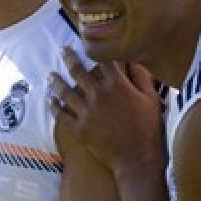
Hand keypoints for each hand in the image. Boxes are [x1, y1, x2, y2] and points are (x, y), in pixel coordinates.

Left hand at [48, 48, 165, 178]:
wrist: (137, 158)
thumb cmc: (148, 128)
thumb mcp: (150, 99)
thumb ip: (141, 77)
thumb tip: (133, 60)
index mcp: (117, 85)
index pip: (102, 61)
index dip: (95, 50)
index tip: (88, 43)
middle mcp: (98, 95)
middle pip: (78, 72)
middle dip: (69, 58)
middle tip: (63, 50)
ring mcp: (86, 112)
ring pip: (65, 92)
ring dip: (56, 81)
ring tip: (50, 75)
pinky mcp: (79, 128)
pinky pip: (61, 115)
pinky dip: (54, 106)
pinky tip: (50, 100)